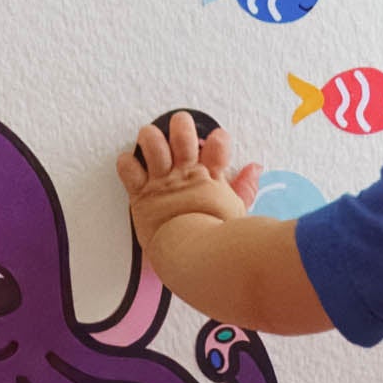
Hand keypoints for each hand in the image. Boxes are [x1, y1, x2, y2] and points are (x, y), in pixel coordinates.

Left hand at [116, 111, 262, 251]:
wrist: (192, 256)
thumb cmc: (216, 239)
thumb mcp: (237, 210)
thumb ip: (245, 187)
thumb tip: (255, 168)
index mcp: (210, 178)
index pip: (218, 144)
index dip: (218, 139)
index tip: (217, 141)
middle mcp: (185, 174)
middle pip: (182, 135)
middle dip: (181, 126)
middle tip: (180, 126)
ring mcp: (162, 182)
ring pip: (152, 143)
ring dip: (151, 137)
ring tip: (151, 137)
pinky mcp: (142, 194)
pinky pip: (128, 168)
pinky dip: (127, 163)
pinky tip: (131, 163)